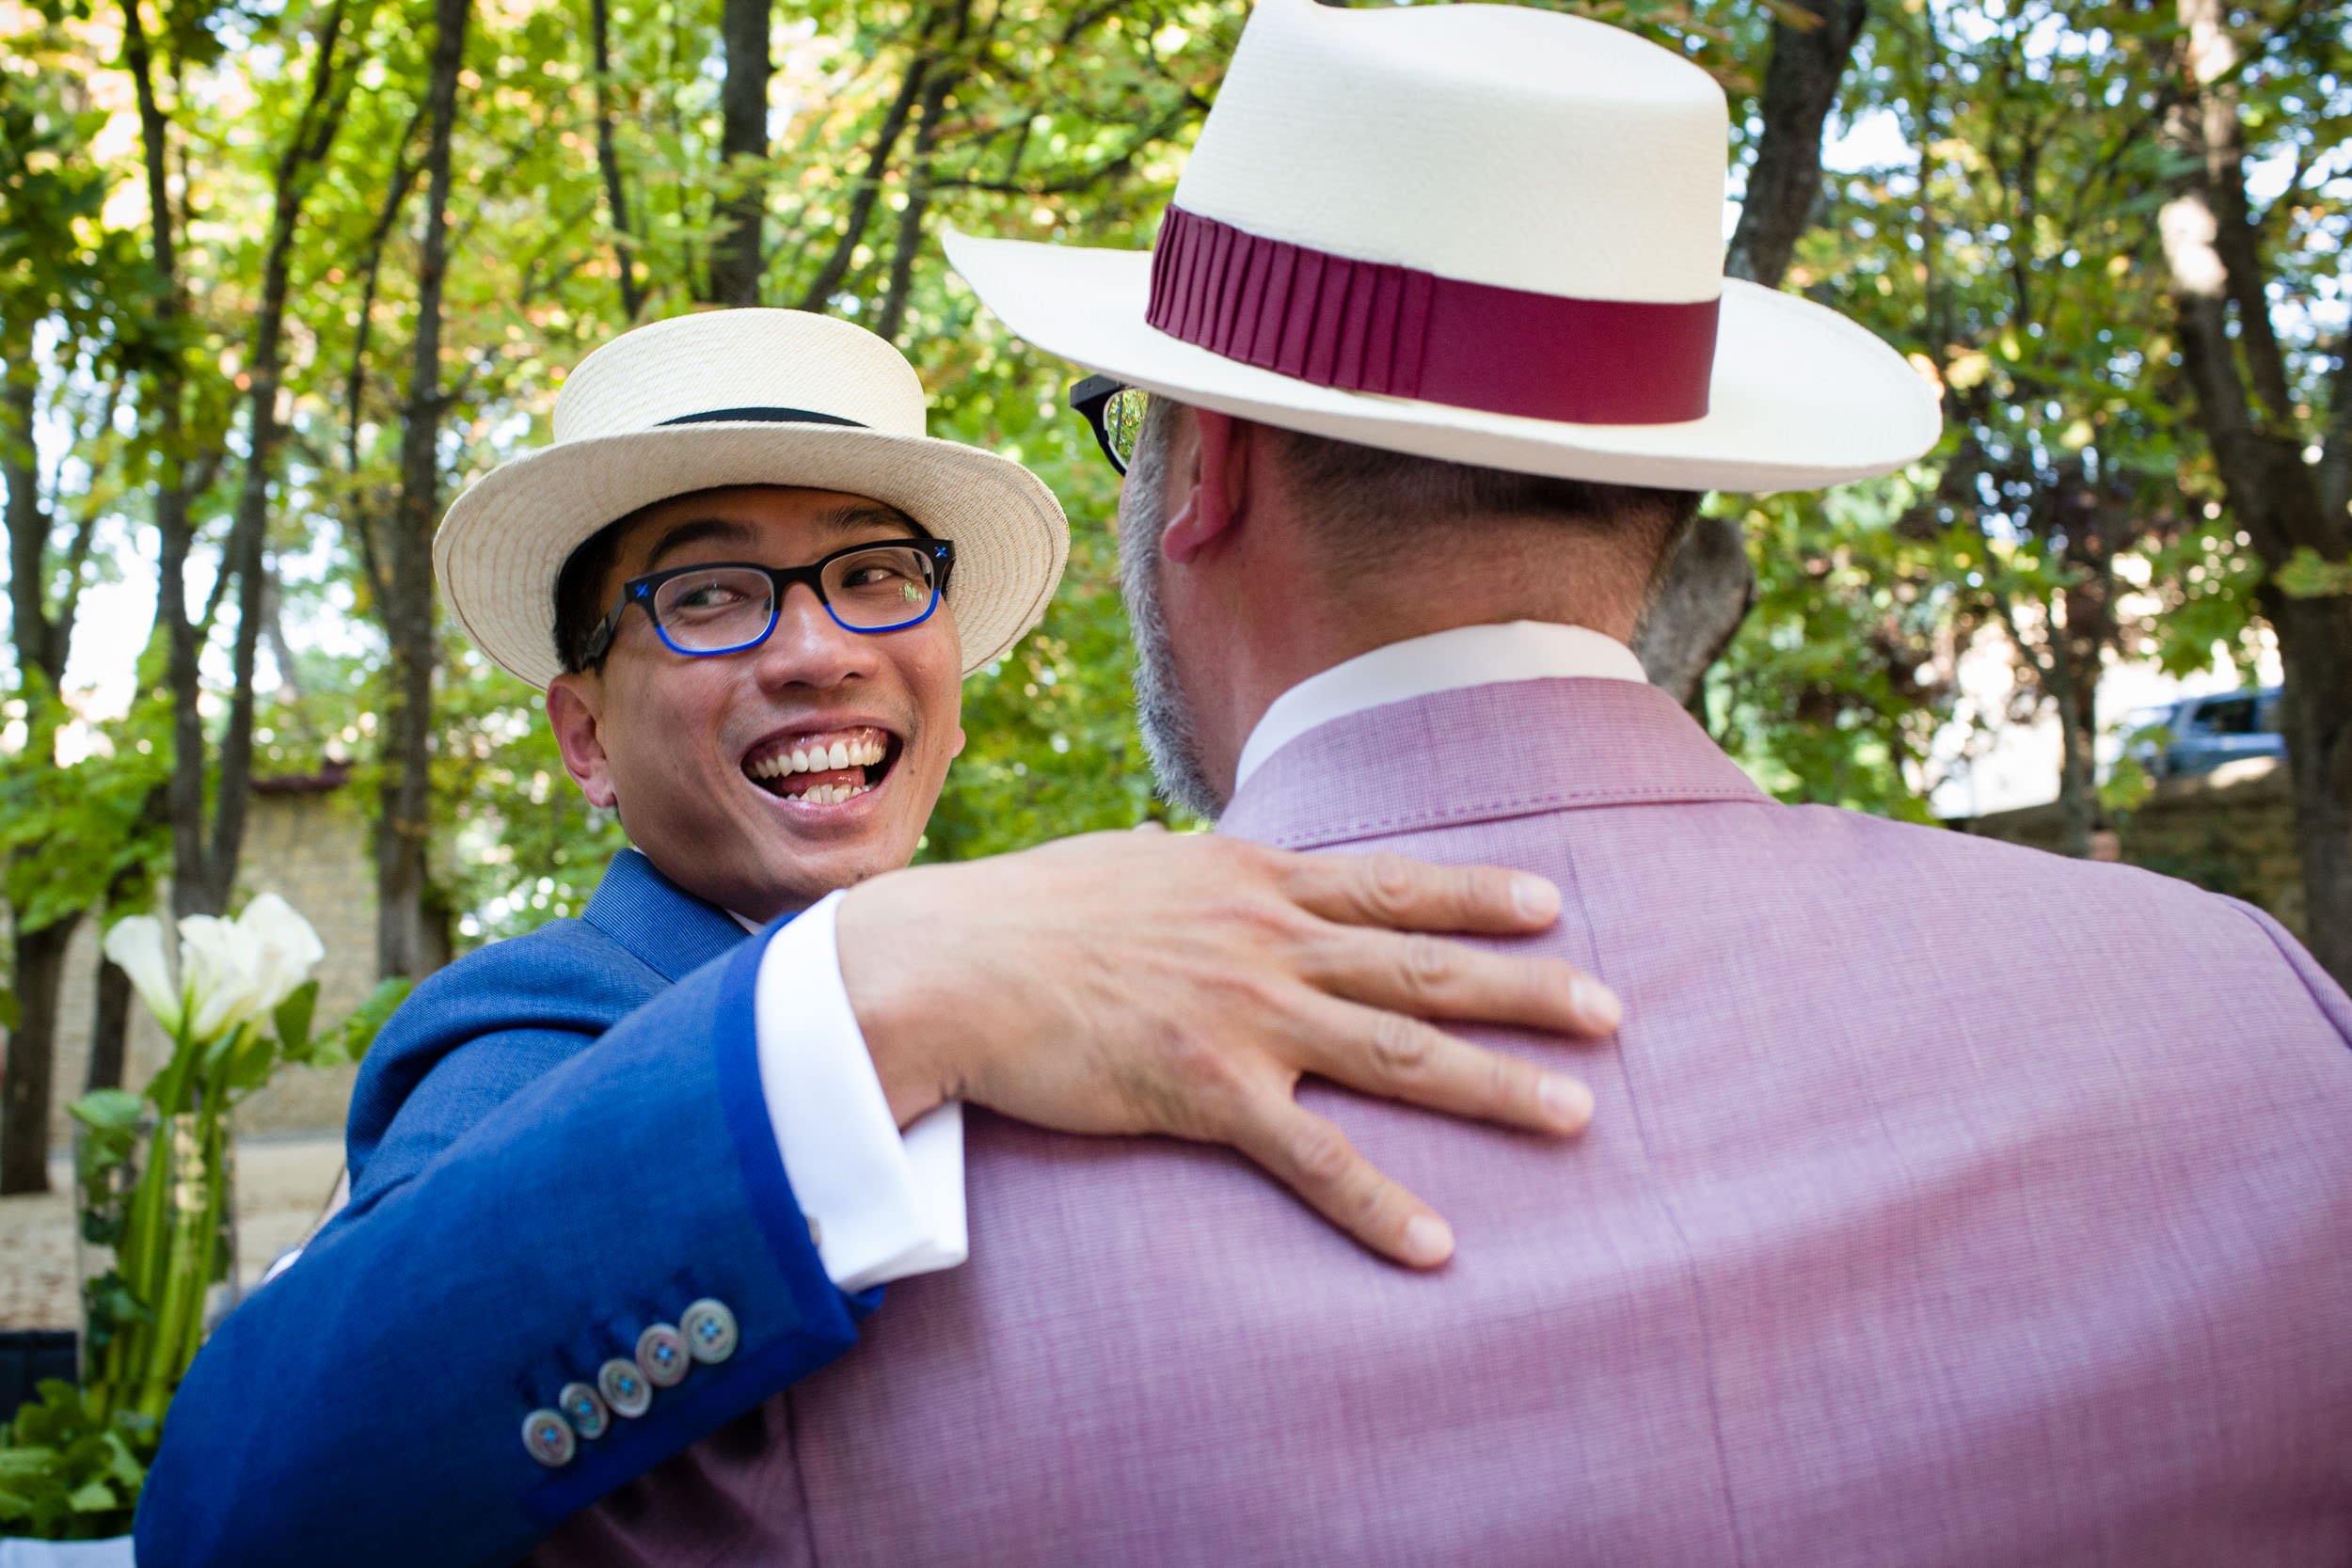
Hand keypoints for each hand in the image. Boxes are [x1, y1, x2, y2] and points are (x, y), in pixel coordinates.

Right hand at [837, 830, 1619, 1268]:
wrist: (955, 961)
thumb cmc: (1034, 914)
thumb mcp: (1138, 867)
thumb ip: (1205, 877)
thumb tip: (1231, 867)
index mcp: (1255, 880)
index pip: (1393, 884)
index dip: (1480, 892)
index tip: (1554, 902)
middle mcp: (1270, 939)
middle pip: (1425, 966)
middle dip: (1527, 989)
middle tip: (1611, 1011)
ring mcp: (1248, 1012)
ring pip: (1400, 1052)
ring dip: (1496, 1086)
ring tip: (1575, 1113)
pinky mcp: (1209, 1088)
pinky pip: (1314, 1156)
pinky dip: (1379, 1205)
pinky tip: (1435, 1245)